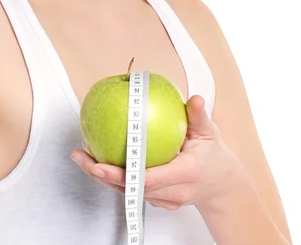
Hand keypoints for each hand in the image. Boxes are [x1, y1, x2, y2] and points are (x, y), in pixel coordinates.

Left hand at [70, 95, 244, 210]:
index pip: (149, 179)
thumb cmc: (212, 155)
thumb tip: (194, 98)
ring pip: (127, 192)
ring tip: (82, 155)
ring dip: (102, 176)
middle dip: (102, 174)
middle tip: (80, 155)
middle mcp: (172, 192)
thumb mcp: (209, 133)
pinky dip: (113, 178)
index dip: (122, 174)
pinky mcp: (157, 202)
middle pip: (130, 188)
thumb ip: (199, 115)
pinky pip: (131, 191)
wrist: (220, 185)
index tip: (100, 164)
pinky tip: (98, 160)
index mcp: (185, 174)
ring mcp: (164, 201)